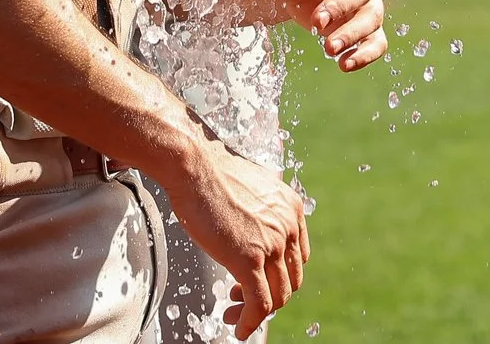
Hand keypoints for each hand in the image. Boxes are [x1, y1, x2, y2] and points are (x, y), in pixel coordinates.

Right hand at [162, 141, 309, 339]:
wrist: (192, 163)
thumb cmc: (208, 170)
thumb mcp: (247, 187)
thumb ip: (257, 209)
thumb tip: (246, 225)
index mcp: (290, 208)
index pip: (297, 257)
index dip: (278, 274)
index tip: (256, 279)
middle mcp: (288, 225)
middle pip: (290, 279)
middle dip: (269, 294)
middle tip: (241, 297)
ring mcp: (272, 244)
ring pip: (277, 295)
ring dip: (256, 311)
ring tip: (234, 313)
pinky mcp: (250, 259)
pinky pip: (260, 304)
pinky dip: (251, 321)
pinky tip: (239, 327)